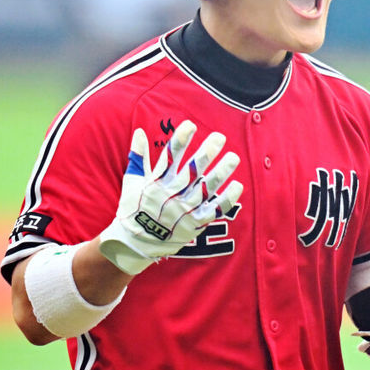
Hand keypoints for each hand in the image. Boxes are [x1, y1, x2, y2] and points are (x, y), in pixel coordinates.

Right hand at [98, 120, 242, 274]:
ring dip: (221, 172)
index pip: (170, 156)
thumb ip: (138, 157)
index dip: (181, 139)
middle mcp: (172, 194)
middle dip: (206, 152)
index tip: (190, 125)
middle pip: (193, 170)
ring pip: (206, 187)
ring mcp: (184, 209)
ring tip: (234, 157)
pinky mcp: (194, 223)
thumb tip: (139, 132)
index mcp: (157, 182)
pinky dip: (226, 199)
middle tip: (220, 137)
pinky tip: (237, 185)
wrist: (134, 244)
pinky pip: (213, 210)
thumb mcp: (132, 182)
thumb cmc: (133, 209)